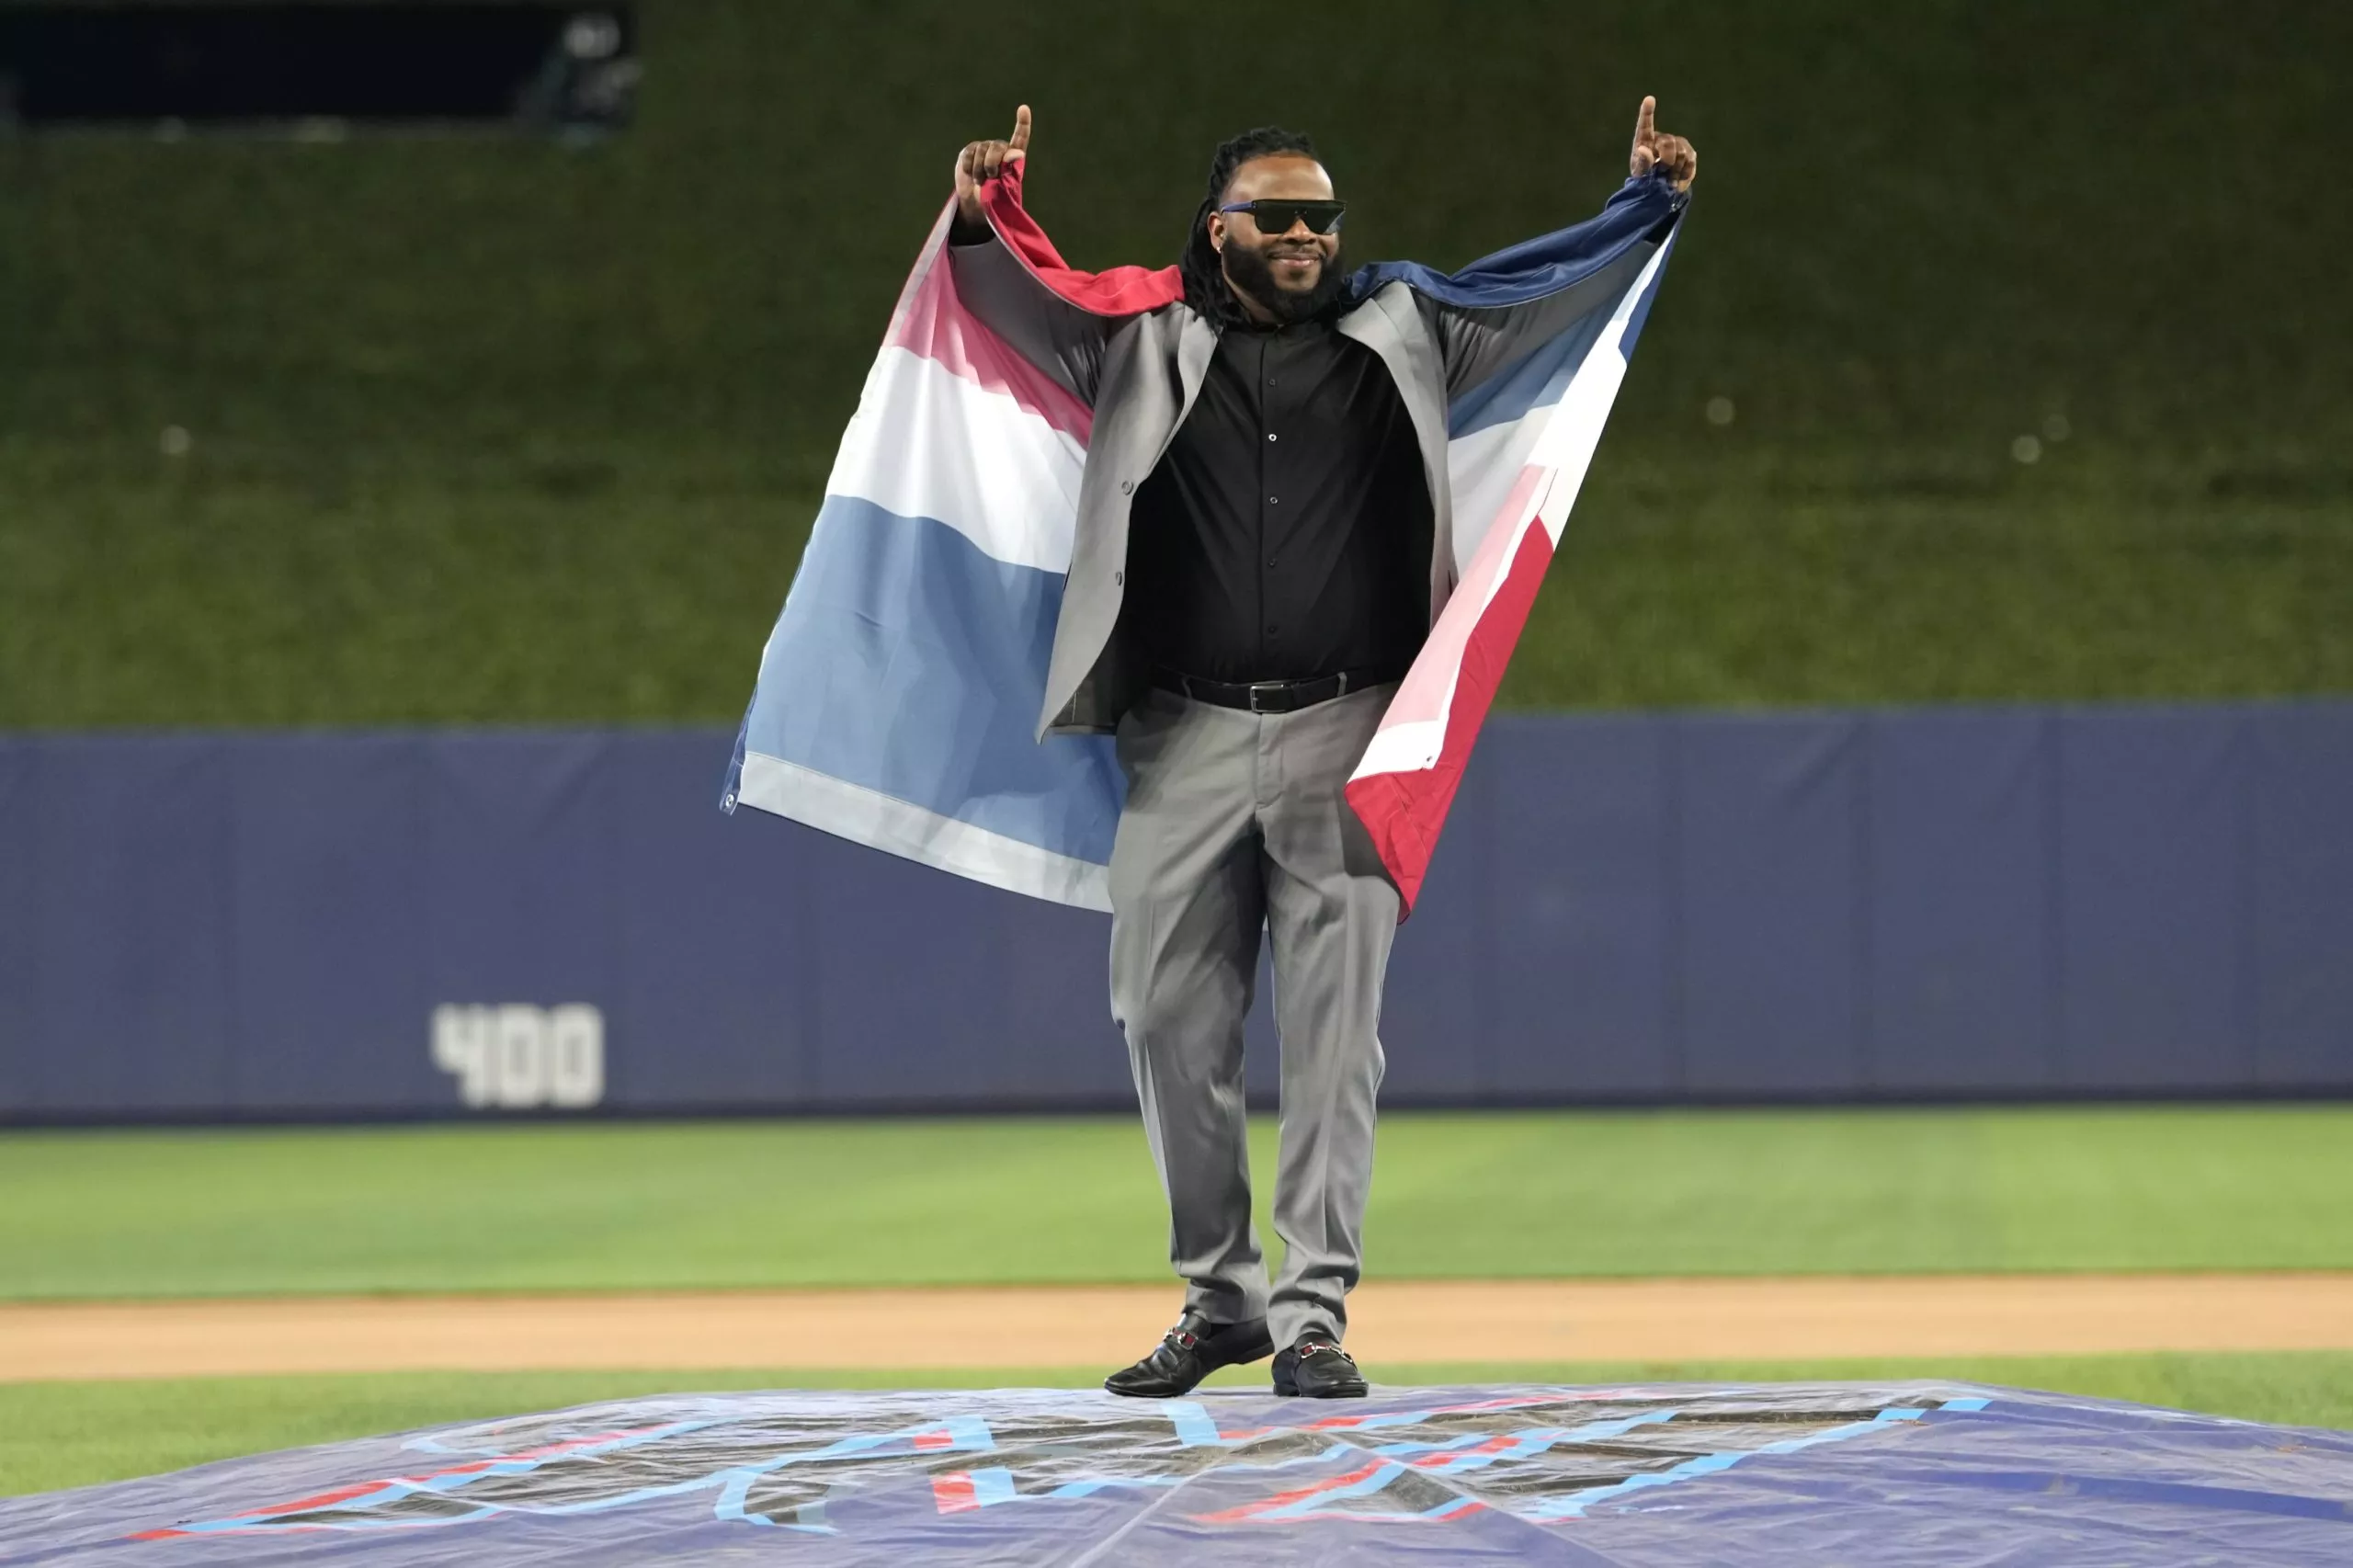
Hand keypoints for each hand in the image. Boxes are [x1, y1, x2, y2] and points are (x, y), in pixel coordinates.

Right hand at [955, 104, 1031, 231]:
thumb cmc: (997, 198)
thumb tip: (1015, 151)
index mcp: (1013, 157)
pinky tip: (971, 175)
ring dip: (980, 172)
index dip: (1022, 123)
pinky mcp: (969, 151)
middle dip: (993, 166)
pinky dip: (969, 169)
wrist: (977, 205)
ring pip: (981, 151)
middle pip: (997, 148)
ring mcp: (983, 149)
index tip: (1023, 109)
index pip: (1020, 138)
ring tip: (981, 181)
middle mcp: (999, 149)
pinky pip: (968, 156)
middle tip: (991, 180)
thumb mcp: (1007, 188)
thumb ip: (1011, 170)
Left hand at [1629, 96, 1696, 190]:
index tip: (1649, 99)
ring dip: (1675, 171)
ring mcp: (1677, 143)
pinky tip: (1678, 182)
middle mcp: (1661, 138)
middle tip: (1661, 173)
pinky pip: (1691, 161)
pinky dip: (1685, 174)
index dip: (1647, 112)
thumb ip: (1641, 162)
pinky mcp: (1689, 152)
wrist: (1662, 186)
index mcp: (1644, 140)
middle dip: (1666, 161)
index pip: (1645, 124)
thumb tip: (1643, 149)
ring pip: (1682, 153)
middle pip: (1669, 143)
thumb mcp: (1640, 173)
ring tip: (1668, 180)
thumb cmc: (1645, 176)